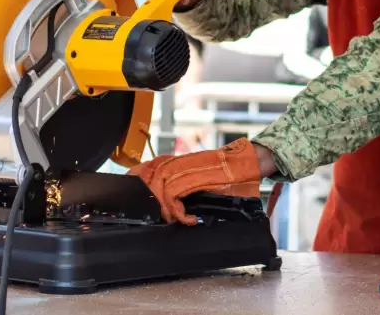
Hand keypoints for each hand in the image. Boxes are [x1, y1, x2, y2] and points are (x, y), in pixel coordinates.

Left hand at [127, 139, 261, 224]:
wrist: (249, 164)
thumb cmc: (231, 175)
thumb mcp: (205, 180)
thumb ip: (187, 187)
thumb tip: (175, 204)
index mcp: (182, 162)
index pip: (152, 165)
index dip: (138, 174)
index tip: (130, 184)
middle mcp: (182, 162)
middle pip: (151, 173)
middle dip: (146, 193)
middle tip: (151, 213)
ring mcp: (189, 167)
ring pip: (161, 183)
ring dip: (162, 205)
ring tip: (169, 217)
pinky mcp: (196, 176)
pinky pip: (175, 193)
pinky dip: (177, 209)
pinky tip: (186, 218)